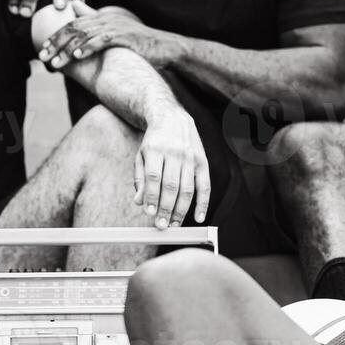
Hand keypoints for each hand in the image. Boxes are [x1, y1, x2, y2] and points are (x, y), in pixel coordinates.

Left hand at [38, 6, 182, 70]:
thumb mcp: (115, 32)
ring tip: (54, 63)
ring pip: (84, 36)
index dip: (56, 36)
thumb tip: (75, 6)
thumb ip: (95, 21)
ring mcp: (115, 27)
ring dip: (66, 50)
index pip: (72, 24)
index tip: (42, 50)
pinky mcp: (124, 37)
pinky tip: (76, 56)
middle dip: (55, 43)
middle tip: (42, 56)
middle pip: (74, 28)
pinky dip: (87, 48)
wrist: (166, 48)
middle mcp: (106, 18)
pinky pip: (101, 41)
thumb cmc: (139, 44)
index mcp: (102, 17)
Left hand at [134, 109, 210, 228]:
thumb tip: (140, 203)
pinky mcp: (202, 162)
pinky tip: (198, 218)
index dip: (152, 196)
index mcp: (156, 149)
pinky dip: (202, 203)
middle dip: (166, 208)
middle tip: (161, 225)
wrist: (173, 118)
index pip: (154, 176)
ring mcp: (191, 157)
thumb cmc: (154, 142)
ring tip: (174, 224)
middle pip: (171, 185)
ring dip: (181, 210)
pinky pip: (204, 186)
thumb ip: (140, 179)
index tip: (150, 213)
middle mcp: (175, 153)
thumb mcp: (141, 156)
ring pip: (187, 188)